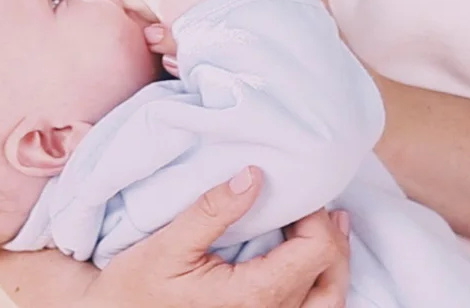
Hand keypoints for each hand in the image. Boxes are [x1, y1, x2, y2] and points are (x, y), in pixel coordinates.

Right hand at [84, 166, 350, 307]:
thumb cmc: (136, 290)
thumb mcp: (167, 246)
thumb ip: (212, 211)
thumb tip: (253, 174)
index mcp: (254, 298)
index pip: (315, 252)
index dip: (316, 216)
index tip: (296, 191)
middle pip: (330, 275)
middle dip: (331, 234)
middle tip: (318, 204)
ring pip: (328, 299)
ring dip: (333, 262)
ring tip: (330, 227)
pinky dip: (319, 283)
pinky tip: (309, 260)